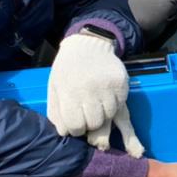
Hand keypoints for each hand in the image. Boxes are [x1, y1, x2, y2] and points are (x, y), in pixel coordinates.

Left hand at [47, 32, 128, 150]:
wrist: (88, 44)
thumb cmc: (68, 69)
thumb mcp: (55, 87)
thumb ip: (56, 112)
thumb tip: (64, 132)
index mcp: (69, 91)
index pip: (76, 126)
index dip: (76, 129)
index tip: (76, 123)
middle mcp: (89, 89)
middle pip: (95, 124)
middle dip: (90, 123)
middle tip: (87, 114)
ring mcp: (107, 86)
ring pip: (109, 116)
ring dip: (103, 115)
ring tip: (97, 104)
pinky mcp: (121, 83)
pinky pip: (121, 106)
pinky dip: (114, 106)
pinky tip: (106, 97)